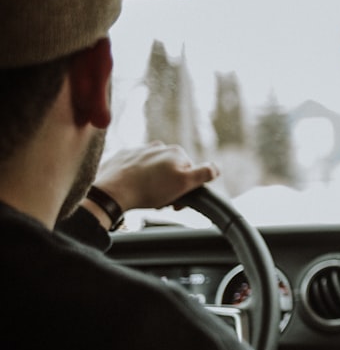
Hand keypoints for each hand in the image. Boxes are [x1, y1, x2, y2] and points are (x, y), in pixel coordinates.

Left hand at [93, 142, 219, 211]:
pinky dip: (137, 179)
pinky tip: (133, 189)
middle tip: (162, 202)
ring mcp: (139, 150)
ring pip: (154, 169)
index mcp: (176, 151)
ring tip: (147, 197)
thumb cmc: (150, 189)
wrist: (112, 192)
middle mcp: (158, 147)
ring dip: (154, 183)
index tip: (178, 202)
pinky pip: (135, 169)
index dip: (187, 188)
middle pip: (172, 170)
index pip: (190, 171)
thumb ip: (204, 173)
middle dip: (170, 186)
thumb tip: (217, 168)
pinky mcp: (122, 157)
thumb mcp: (185, 183)